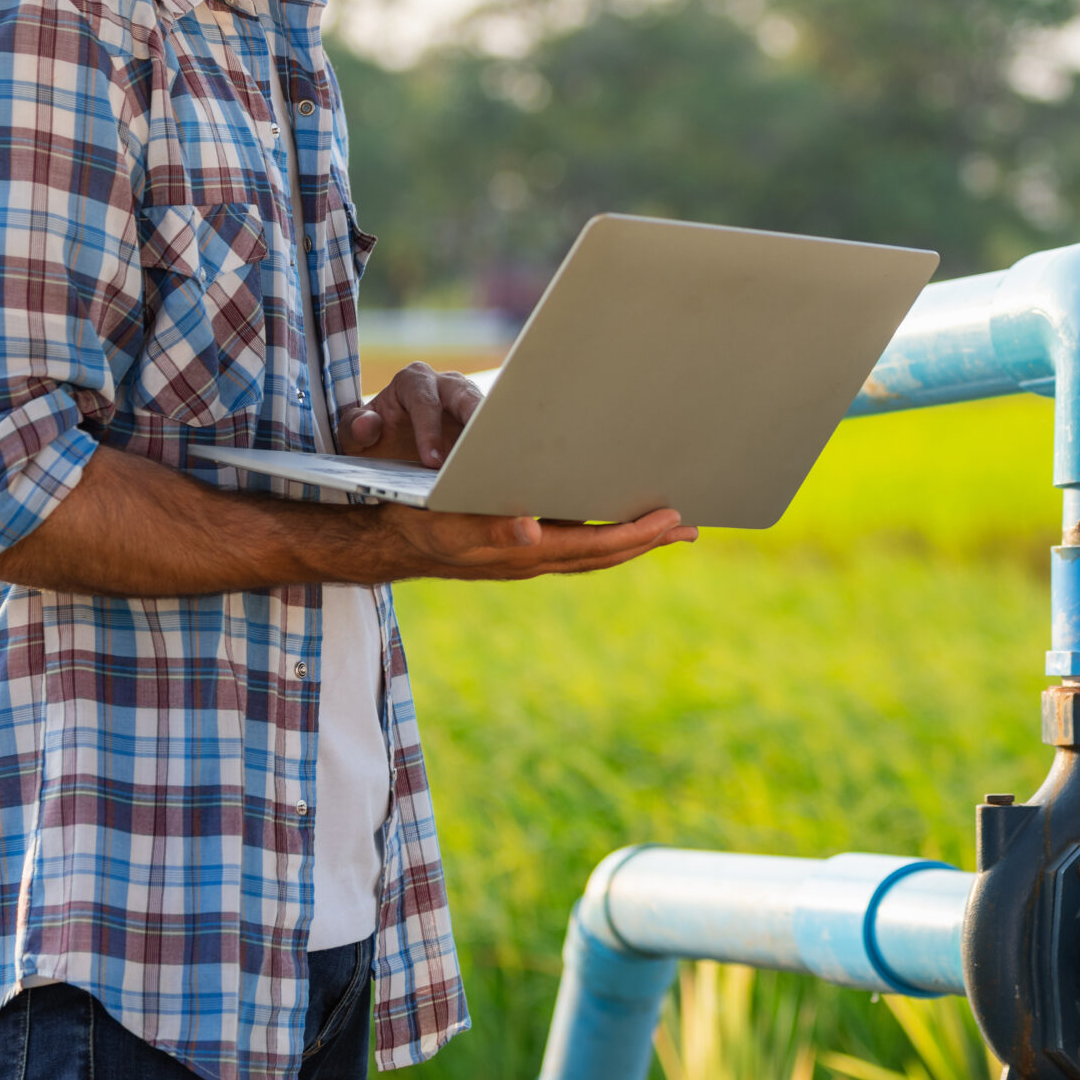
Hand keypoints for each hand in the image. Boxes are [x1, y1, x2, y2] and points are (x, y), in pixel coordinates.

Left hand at [341, 361, 483, 465]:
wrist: (391, 447)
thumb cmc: (375, 437)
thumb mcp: (354, 436)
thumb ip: (353, 428)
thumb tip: (368, 425)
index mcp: (413, 380)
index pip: (424, 401)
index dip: (429, 430)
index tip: (432, 462)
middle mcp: (445, 385)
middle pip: (465, 397)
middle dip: (473, 423)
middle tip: (477, 453)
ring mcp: (468, 401)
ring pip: (486, 412)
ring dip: (489, 437)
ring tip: (495, 463)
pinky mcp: (482, 421)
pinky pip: (493, 430)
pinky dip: (494, 448)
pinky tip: (497, 469)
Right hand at [373, 506, 697, 579]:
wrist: (388, 538)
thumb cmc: (417, 522)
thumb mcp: (448, 523)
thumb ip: (489, 529)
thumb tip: (531, 531)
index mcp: (524, 552)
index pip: (594, 547)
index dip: (635, 535)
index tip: (672, 520)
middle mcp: (534, 559)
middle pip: (604, 554)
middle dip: (648, 541)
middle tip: (691, 527)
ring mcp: (529, 557)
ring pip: (593, 553)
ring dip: (633, 541)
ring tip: (669, 530)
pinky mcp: (522, 549)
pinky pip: (576, 547)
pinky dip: (605, 537)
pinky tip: (614, 525)